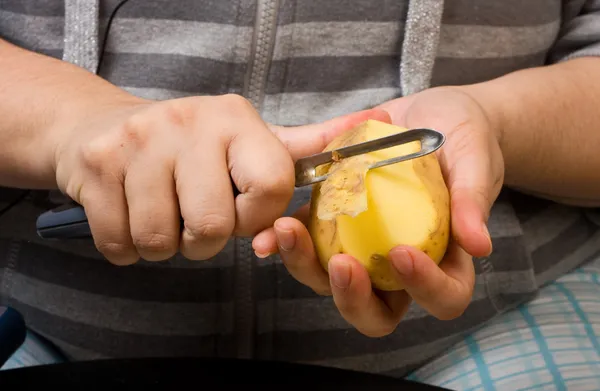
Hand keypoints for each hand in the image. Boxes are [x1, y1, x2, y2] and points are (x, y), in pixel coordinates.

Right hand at [53, 94, 390, 265]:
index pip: (270, 188)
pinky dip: (126, 246)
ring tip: (161, 212)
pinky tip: (129, 214)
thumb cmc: (186, 146)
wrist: (100, 127)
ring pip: (162, 240)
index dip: (256, 217)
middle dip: (204, 239)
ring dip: (164, 243)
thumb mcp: (244, 139)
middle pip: (212, 226)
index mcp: (236, 119)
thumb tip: (366, 127)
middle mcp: (189, 123)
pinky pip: (120, 244)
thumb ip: (299, 148)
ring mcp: (138, 142)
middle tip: (192, 216)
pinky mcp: (96, 166)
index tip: (239, 211)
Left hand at [253, 87, 504, 336]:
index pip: (444, 298)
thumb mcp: (475, 158)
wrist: (429, 116)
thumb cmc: (465, 138)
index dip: (424, 287)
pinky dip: (288, 239)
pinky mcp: (334, 226)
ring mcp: (363, 249)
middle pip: (377, 311)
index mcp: (446, 259)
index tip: (402, 252)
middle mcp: (400, 266)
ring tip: (289, 231)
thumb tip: (479, 246)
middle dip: (353, 297)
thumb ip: (473, 198)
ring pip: (332, 282)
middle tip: (341, 264)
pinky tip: (273, 226)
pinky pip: (309, 244)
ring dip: (307, 265)